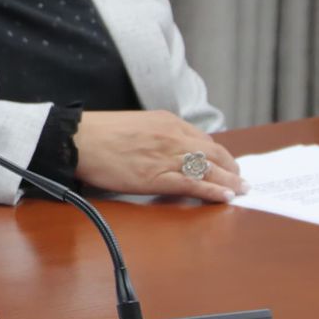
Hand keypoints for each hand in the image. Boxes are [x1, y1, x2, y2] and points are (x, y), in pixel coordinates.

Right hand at [74, 111, 246, 202]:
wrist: (78, 140)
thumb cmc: (99, 133)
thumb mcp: (134, 124)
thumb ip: (155, 133)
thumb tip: (165, 147)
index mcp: (166, 121)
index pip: (203, 139)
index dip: (218, 153)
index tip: (225, 162)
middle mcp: (173, 137)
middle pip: (213, 153)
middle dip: (231, 167)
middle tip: (240, 179)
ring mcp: (167, 157)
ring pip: (209, 169)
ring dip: (229, 181)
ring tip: (240, 190)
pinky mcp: (158, 177)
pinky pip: (194, 184)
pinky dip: (213, 191)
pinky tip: (224, 196)